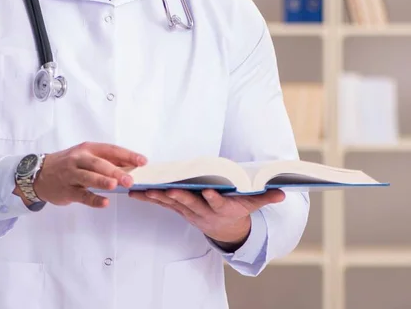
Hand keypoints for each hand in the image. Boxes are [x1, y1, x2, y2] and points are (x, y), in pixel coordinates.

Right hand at [24, 142, 146, 208]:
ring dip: (103, 181)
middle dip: (115, 171)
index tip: (143, 161)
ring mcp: (71, 175)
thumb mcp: (85, 156)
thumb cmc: (69, 164)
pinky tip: (105, 202)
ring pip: (88, 177)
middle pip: (98, 163)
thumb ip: (106, 161)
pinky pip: (81, 195)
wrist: (39, 174)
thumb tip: (131, 166)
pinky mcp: (66, 190)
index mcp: (87, 149)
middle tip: (130, 179)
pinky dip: (93, 199)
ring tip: (116, 186)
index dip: (127, 155)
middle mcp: (79, 159)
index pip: (110, 150)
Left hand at [128, 187, 284, 247]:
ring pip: (173, 204)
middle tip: (170, 190)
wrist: (223, 229)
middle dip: (180, 197)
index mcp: (221, 207)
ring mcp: (189, 211)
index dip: (214, 198)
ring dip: (159, 197)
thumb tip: (283, 192)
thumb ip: (265, 198)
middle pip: (190, 204)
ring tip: (145, 189)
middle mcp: (203, 210)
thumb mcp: (251, 204)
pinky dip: (149, 198)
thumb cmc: (236, 209)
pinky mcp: (178, 209)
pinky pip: (162, 203)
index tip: (210, 191)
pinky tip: (135, 193)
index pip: (217, 202)